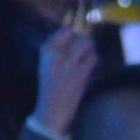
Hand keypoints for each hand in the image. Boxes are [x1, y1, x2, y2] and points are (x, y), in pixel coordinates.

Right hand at [29, 21, 95, 139]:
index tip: (75, 40)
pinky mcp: (80, 73)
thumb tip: (76, 29)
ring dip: (90, 49)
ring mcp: (68, 64)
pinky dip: (93, 60)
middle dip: (85, 40)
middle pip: (79, 35)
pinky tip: (88, 68)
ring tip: (86, 57)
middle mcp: (56, 55)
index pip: (65, 30)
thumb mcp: (48, 64)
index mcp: (45, 52)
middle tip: (83, 51)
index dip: (74, 33)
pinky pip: (93, 58)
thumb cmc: (51, 85)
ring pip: (87, 44)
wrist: (51, 109)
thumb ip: (59, 48)